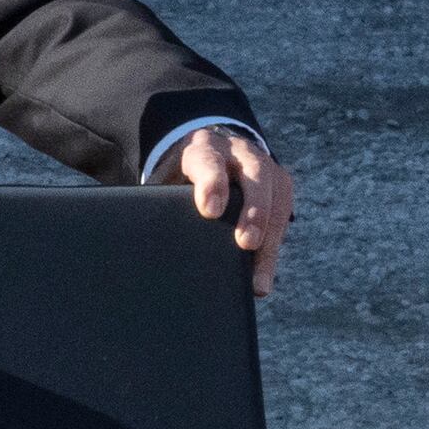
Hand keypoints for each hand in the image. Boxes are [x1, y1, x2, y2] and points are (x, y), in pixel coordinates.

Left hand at [171, 124, 293, 297]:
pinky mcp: (280, 184)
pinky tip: (263, 276)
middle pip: (254, 173)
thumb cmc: (183, 175)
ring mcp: (263, 165)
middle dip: (253, 209)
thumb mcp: (168, 180)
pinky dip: (273, 248)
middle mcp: (238, 153)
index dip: (212, 184)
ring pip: (276, 196)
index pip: (208, 160)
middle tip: (246, 243)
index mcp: (203, 149)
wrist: (211, 153)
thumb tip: (144, 234)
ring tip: (257, 279)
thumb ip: (160, 201)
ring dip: (269, 237)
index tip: (210, 211)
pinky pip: (283, 215)